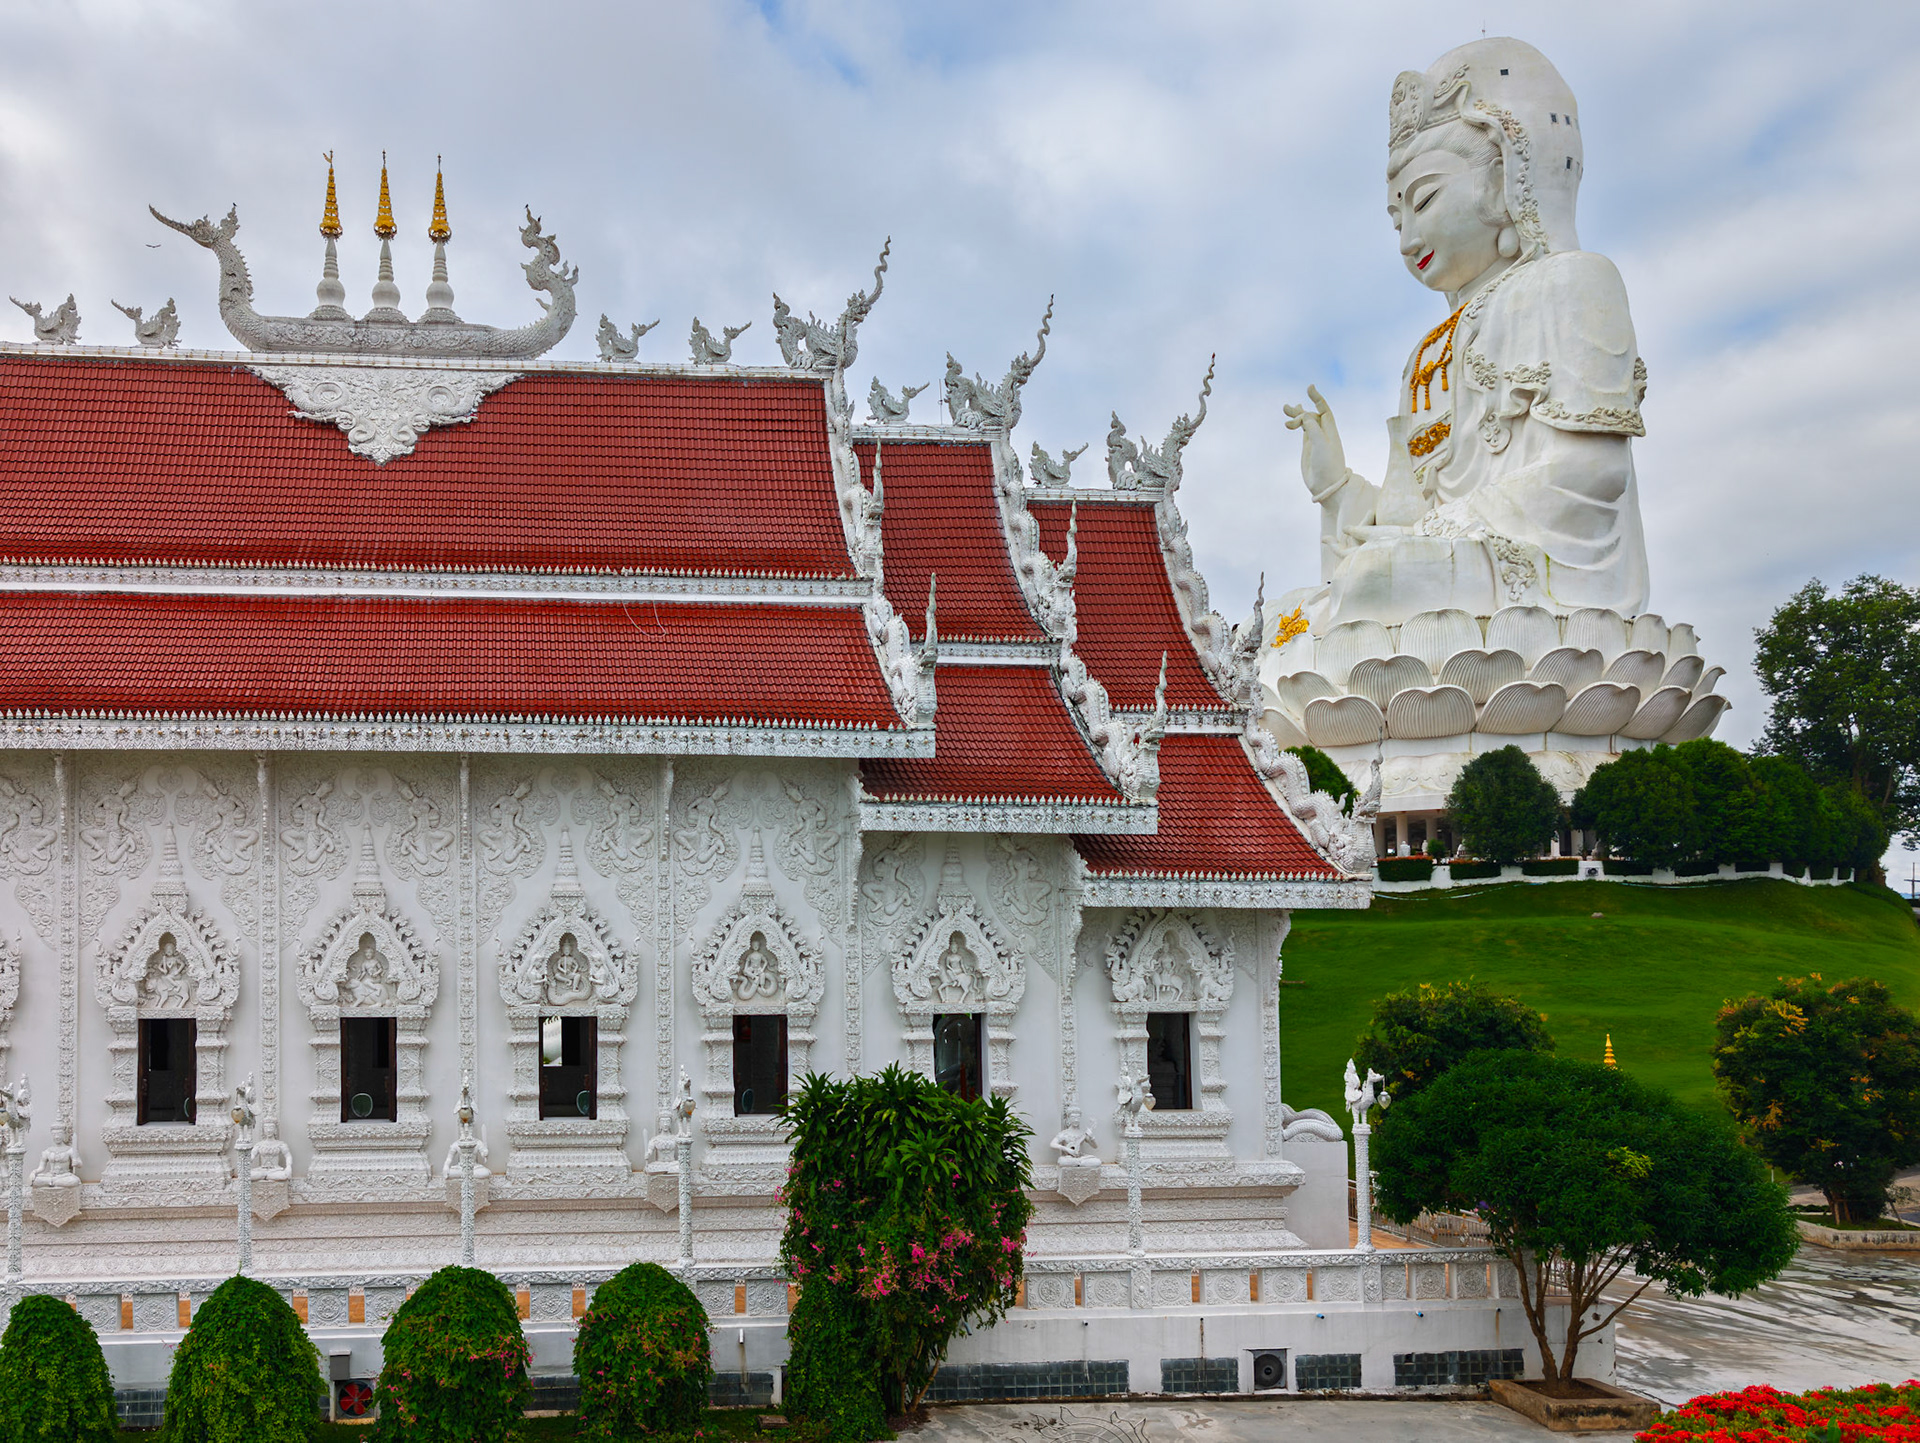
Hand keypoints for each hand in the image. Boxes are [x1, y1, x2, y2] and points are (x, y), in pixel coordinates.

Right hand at [1283, 385, 1348, 501]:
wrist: (1327, 485)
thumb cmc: (1327, 466)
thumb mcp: (1321, 445)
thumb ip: (1313, 428)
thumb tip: (1304, 416)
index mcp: (1329, 430)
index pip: (1323, 409)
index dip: (1317, 398)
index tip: (1309, 387)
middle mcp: (1323, 432)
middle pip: (1311, 415)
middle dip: (1299, 411)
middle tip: (1285, 409)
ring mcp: (1315, 439)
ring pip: (1306, 421)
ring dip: (1296, 415)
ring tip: (1285, 409)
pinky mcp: (1308, 446)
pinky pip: (1303, 429)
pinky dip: (1298, 423)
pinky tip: (1292, 420)